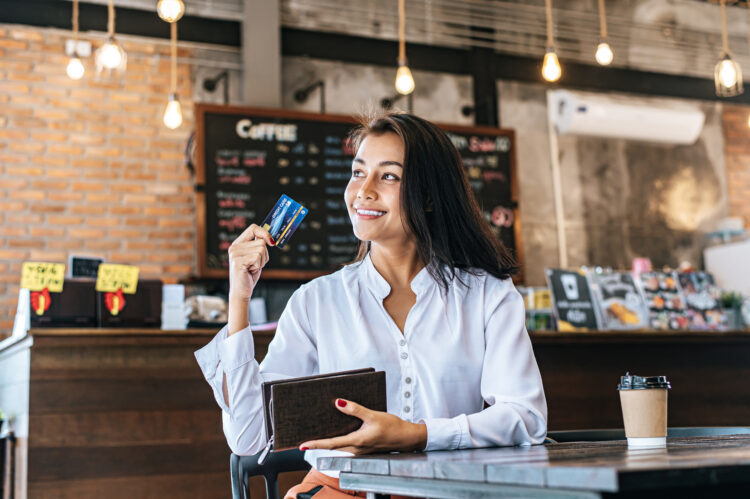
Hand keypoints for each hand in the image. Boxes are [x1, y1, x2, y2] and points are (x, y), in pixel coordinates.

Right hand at [227, 224, 274, 301]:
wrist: (241, 292)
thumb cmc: (249, 275)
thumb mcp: (255, 257)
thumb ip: (259, 246)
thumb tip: (270, 237)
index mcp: (238, 243)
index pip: (253, 228)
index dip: (265, 233)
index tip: (272, 242)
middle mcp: (234, 247)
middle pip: (261, 241)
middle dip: (265, 255)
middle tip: (255, 264)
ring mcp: (235, 254)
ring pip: (261, 249)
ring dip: (262, 261)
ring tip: (252, 268)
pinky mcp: (238, 261)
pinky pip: (258, 257)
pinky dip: (258, 266)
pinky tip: (250, 271)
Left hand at [298, 399, 426, 454]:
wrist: (407, 438)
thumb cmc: (393, 427)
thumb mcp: (373, 415)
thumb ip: (355, 409)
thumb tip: (338, 403)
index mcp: (357, 441)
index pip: (331, 444)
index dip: (316, 444)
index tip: (303, 445)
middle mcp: (356, 449)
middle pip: (332, 447)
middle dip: (318, 444)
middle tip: (305, 441)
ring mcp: (360, 450)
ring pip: (340, 447)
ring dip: (328, 443)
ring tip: (317, 436)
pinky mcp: (364, 448)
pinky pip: (347, 445)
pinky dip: (339, 441)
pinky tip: (337, 433)